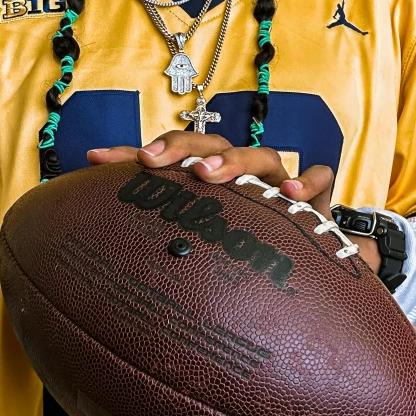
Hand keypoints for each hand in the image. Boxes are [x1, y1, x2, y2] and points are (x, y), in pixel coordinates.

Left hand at [87, 131, 381, 272]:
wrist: (306, 271)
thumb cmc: (244, 259)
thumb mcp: (199, 252)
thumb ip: (163, 247)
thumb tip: (102, 260)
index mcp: (210, 184)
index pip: (170, 160)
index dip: (130, 155)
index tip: (94, 161)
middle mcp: (242, 179)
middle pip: (213, 144)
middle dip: (181, 147)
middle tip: (150, 161)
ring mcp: (278, 187)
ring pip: (264, 155)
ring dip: (234, 160)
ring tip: (207, 175)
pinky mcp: (316, 203)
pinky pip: (321, 179)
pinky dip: (308, 181)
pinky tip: (290, 194)